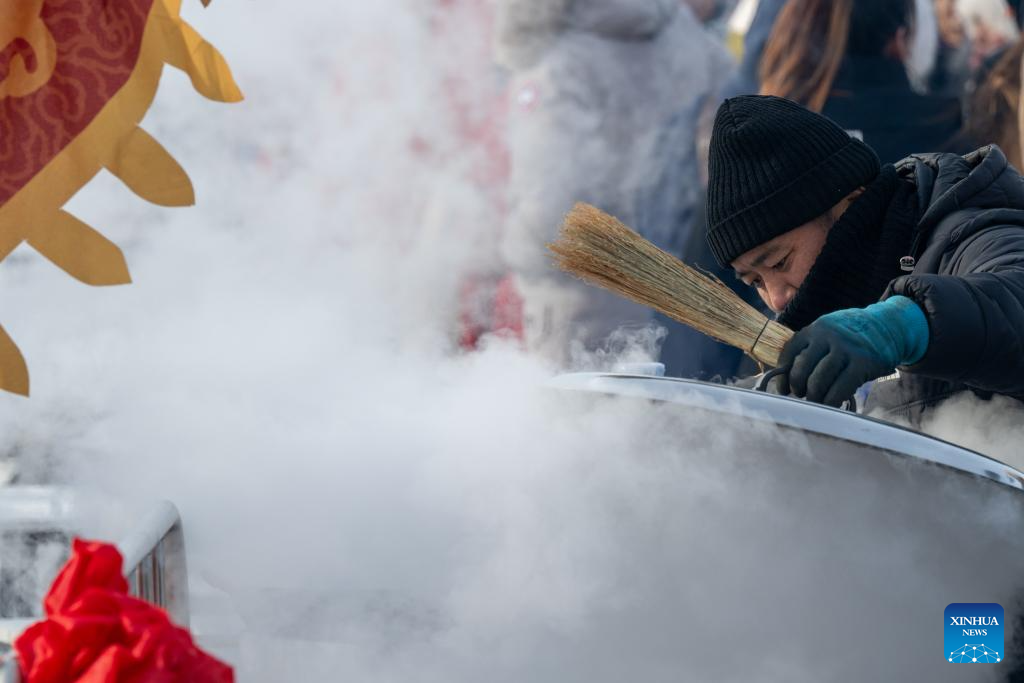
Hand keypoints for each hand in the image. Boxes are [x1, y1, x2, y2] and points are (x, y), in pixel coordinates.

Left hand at [776, 296, 928, 407]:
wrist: (888, 325)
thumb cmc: (851, 335)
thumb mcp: (828, 331)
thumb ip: (810, 347)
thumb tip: (786, 375)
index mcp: (815, 329)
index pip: (789, 353)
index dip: (783, 375)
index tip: (783, 389)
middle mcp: (828, 337)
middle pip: (802, 369)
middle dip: (797, 387)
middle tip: (801, 395)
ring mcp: (845, 350)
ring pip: (818, 381)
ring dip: (813, 397)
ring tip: (815, 401)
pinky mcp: (862, 364)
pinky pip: (840, 388)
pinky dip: (831, 400)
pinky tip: (831, 403)